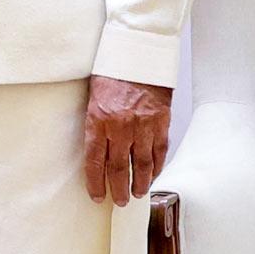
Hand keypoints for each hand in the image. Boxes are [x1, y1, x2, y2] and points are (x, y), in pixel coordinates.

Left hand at [83, 74, 171, 205]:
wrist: (138, 52)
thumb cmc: (111, 70)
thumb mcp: (93, 94)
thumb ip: (96, 122)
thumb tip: (96, 148)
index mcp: (98, 119)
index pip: (94, 161)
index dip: (95, 182)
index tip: (96, 195)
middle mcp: (120, 127)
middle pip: (119, 169)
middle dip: (118, 190)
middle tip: (119, 201)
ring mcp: (143, 126)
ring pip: (142, 166)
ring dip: (140, 184)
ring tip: (137, 193)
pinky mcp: (161, 123)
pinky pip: (159, 153)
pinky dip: (157, 167)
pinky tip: (153, 175)